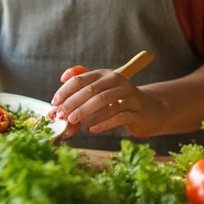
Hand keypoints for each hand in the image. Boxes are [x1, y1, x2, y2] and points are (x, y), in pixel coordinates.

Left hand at [51, 68, 168, 138]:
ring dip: (86, 112)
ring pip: (104, 102)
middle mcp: (118, 81)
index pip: (81, 79)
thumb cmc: (119, 102)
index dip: (66, 90)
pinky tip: (92, 129)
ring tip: (73, 122)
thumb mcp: (102, 91)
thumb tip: (62, 83)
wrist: (149, 111)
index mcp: (105, 74)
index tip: (54, 102)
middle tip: (61, 115)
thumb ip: (82, 86)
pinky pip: (118, 116)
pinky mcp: (137, 111)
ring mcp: (129, 95)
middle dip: (73, 103)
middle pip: (91, 90)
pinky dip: (103, 123)